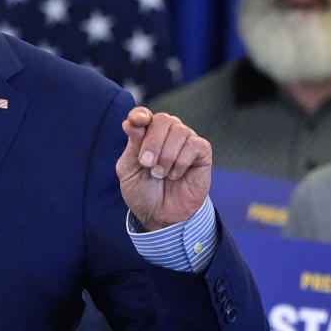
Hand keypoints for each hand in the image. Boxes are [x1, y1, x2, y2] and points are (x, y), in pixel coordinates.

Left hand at [115, 107, 210, 230]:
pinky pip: (195, 145)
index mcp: (146, 134)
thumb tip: (131, 123)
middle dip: (152, 141)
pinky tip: (175, 175)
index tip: (136, 121)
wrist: (160, 216)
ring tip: (159, 174)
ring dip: (166, 155)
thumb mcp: (129, 170)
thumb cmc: (143, 191)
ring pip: (180, 131)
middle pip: (163, 120)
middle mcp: (167, 134)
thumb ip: (132, 146)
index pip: (144, 115)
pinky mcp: (202, 153)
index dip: (140, 115)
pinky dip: (181, 161)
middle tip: (146, 164)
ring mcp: (185, 142)